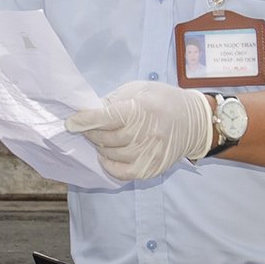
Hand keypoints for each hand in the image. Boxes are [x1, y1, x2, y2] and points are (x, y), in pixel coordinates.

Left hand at [67, 79, 213, 180]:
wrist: (194, 122)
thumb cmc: (162, 101)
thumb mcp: (139, 90)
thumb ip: (113, 101)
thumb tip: (87, 112)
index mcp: (142, 109)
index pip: (107, 118)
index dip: (85, 120)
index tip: (70, 122)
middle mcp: (146, 133)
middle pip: (104, 138)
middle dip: (90, 132)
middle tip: (88, 126)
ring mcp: (149, 154)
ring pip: (109, 154)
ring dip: (100, 146)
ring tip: (104, 138)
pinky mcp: (151, 169)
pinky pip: (120, 173)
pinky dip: (109, 165)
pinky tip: (108, 155)